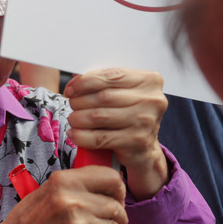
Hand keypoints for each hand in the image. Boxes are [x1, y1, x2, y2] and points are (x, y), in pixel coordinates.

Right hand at [0, 166, 127, 223]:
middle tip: (113, 218)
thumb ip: (76, 183)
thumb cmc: (30, 218)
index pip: (111, 178)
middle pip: (116, 207)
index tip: (116, 195)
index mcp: (64, 182)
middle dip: (118, 214)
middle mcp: (74, 202)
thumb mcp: (48, 189)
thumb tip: (108, 183)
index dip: (118, 188)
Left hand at [64, 68, 168, 199]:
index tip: (69, 89)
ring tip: (73, 119)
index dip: (85, 82)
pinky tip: (74, 134)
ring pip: (99, 116)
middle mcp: (152, 100)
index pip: (111, 76)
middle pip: (103, 96)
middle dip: (80, 100)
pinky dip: (82, 136)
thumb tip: (74, 84)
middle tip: (72, 105)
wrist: (144, 147)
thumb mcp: (123, 92)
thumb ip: (103, 82)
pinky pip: (100, 138)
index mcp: (150, 80)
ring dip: (78, 118)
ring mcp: (146, 122)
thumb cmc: (128, 112)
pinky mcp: (137, 142)